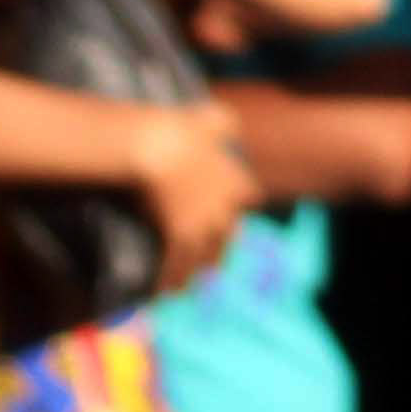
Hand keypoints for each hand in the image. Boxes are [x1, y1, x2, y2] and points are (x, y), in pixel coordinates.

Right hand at [129, 104, 255, 292]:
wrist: (160, 147)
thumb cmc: (182, 128)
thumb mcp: (212, 118)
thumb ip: (224, 123)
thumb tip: (231, 124)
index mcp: (235, 179)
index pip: (250, 197)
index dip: (242, 204)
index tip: (236, 212)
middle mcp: (223, 207)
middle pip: (228, 234)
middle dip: (219, 250)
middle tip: (211, 265)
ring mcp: (202, 224)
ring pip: (202, 256)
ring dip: (192, 273)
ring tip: (183, 289)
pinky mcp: (179, 234)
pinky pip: (176, 263)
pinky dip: (168, 279)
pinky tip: (161, 293)